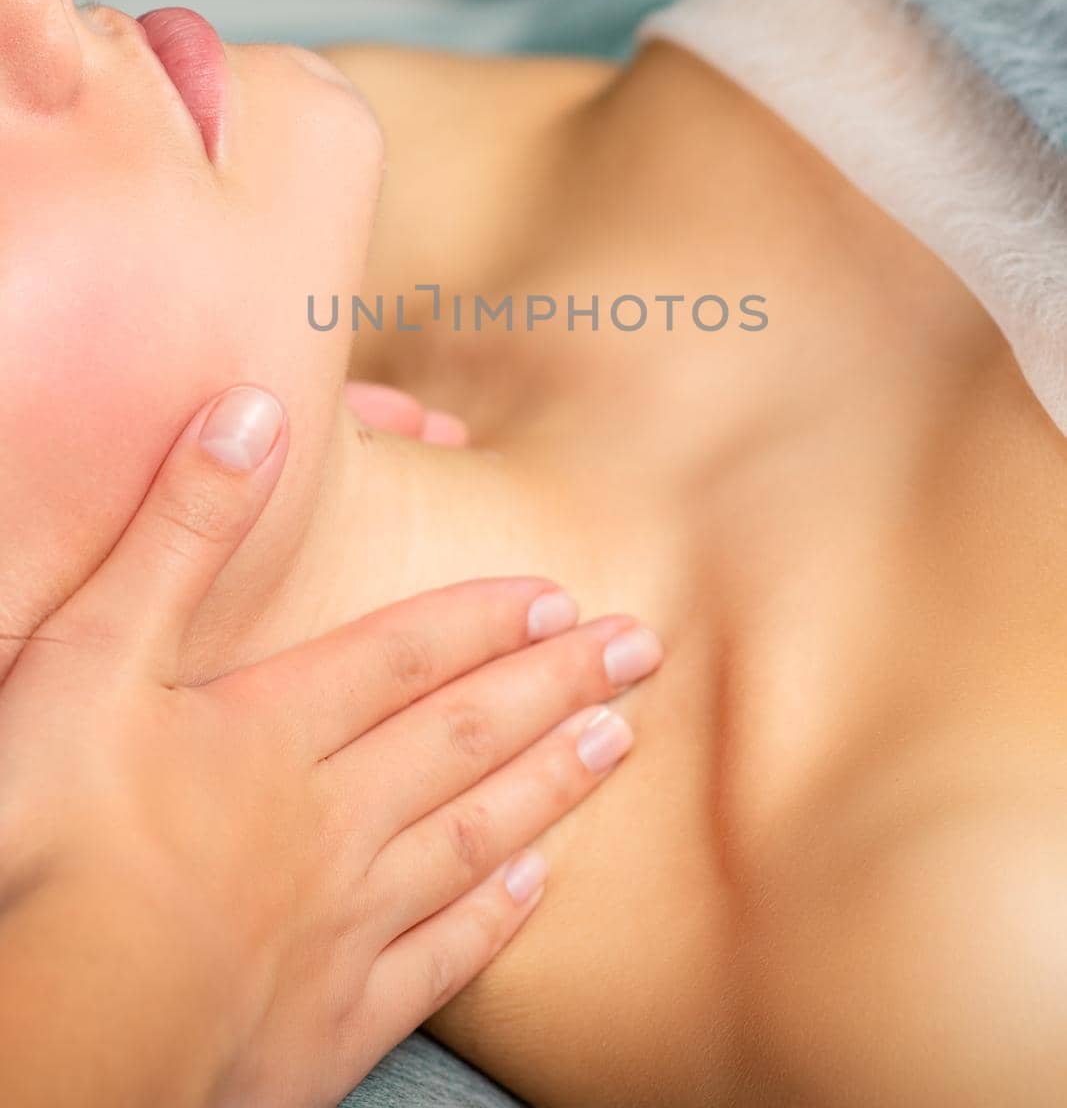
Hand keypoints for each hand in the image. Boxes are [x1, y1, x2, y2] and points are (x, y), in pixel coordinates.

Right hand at [0, 385, 660, 1107]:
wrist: (54, 1035)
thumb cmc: (51, 840)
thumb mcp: (94, 658)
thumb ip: (180, 534)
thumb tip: (254, 407)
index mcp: (273, 733)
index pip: (403, 655)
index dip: (482, 619)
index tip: (560, 597)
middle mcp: (330, 820)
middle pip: (465, 736)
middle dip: (557, 685)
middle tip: (643, 651)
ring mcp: (340, 926)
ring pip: (473, 836)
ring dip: (552, 783)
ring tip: (619, 742)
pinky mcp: (330, 1025)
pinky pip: (437, 961)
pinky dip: (491, 920)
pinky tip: (534, 887)